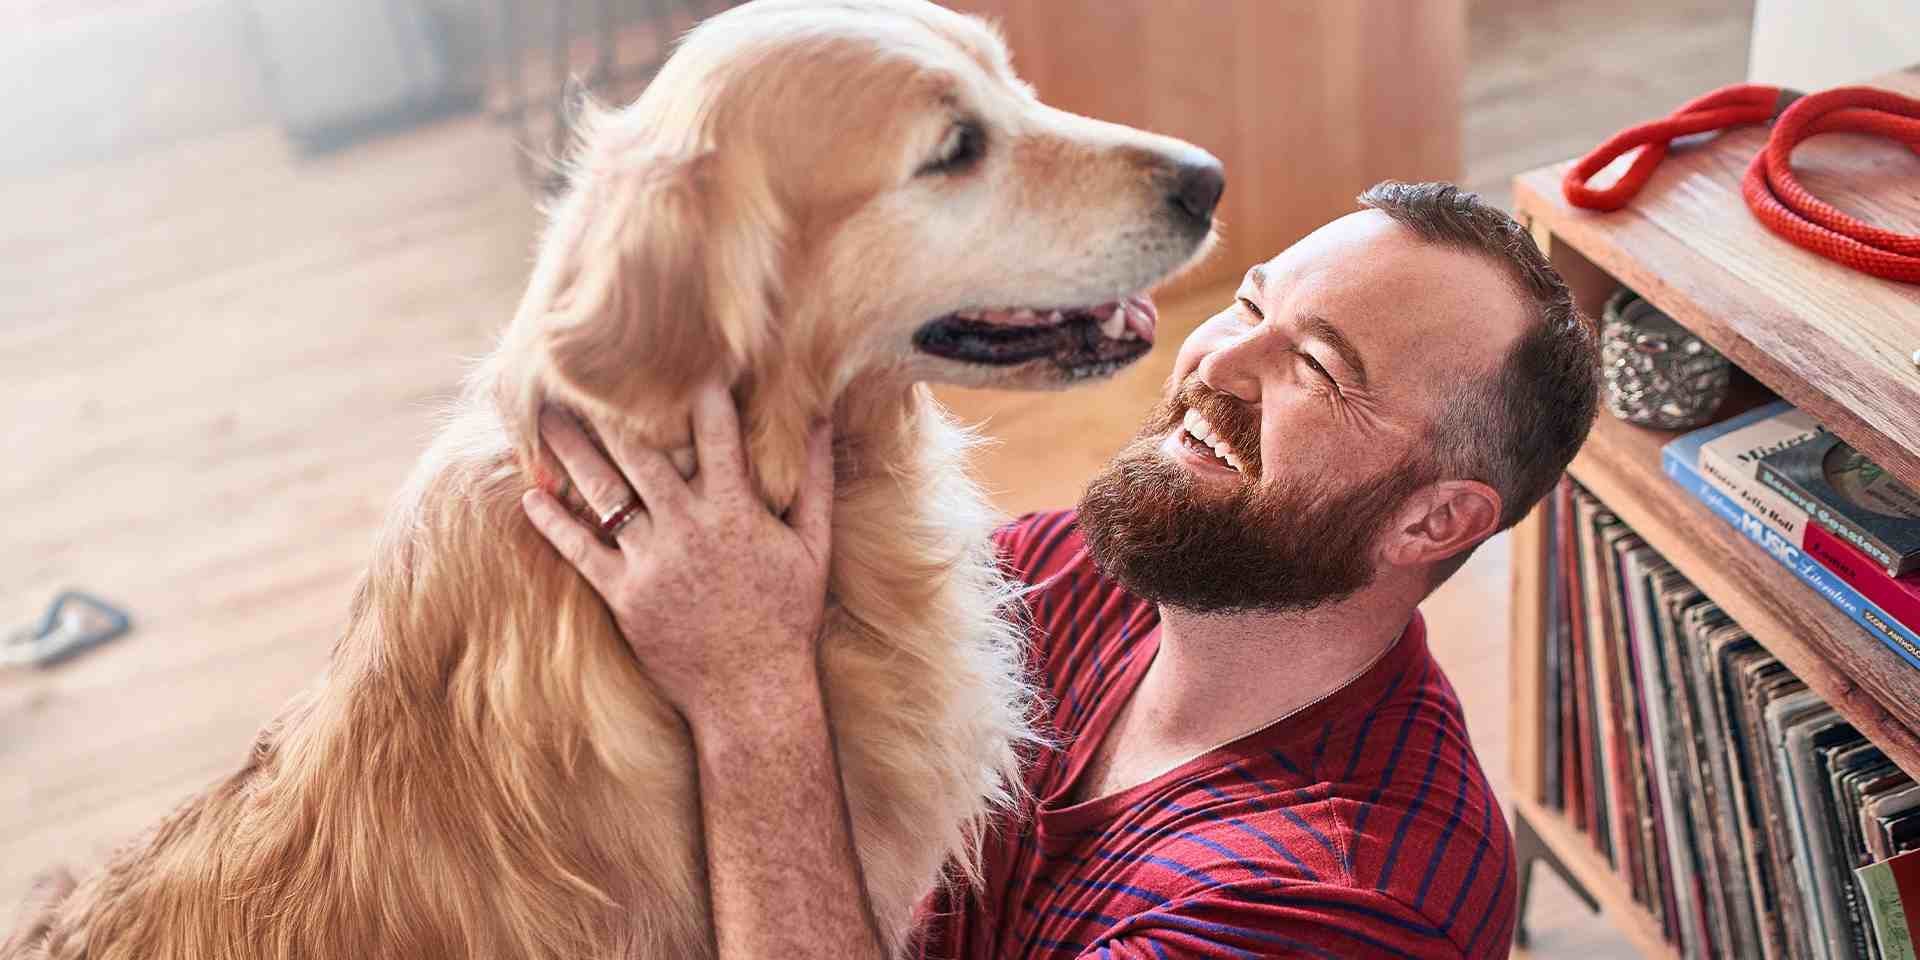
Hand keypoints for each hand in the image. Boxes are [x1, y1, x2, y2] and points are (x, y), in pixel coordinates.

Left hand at [521, 383, 834, 726]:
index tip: (678, 356)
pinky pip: (579, 551)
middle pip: (638, 455)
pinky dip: (552, 522)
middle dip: (608, 411)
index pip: (715, 434)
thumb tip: (818, 423)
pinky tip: (532, 495)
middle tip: (578, 373)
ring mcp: (650, 562)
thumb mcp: (813, 547)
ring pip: (602, 494)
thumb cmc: (788, 617)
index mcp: (734, 512)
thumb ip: (814, 482)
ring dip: (570, 453)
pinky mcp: (623, 596)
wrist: (751, 692)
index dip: (698, 393)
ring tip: (544, 419)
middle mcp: (687, 529)